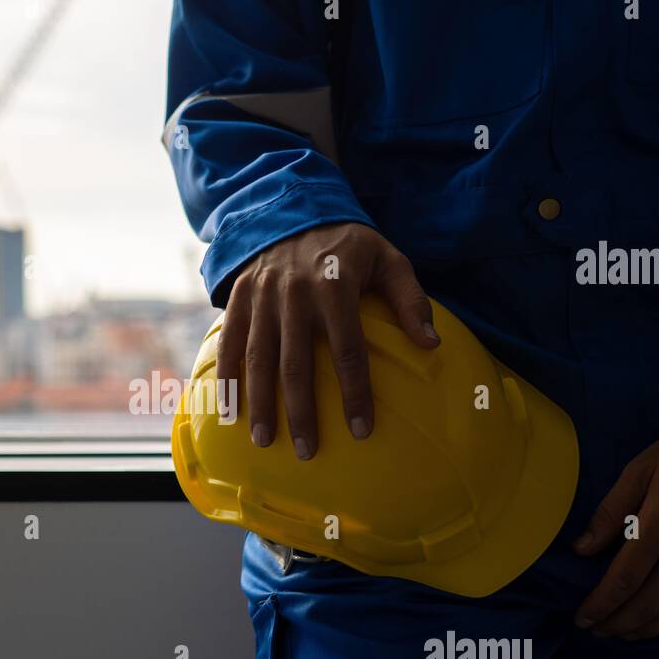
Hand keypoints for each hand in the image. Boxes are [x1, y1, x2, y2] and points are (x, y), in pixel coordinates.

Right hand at [217, 222, 439, 459]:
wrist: (291, 207)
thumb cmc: (347, 243)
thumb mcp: (387, 258)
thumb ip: (410, 299)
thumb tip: (432, 345)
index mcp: (335, 286)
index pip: (348, 350)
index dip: (355, 393)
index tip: (361, 430)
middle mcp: (294, 294)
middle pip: (297, 363)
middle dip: (301, 412)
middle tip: (306, 451)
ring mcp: (262, 297)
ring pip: (259, 358)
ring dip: (261, 402)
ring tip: (263, 441)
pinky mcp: (239, 297)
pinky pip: (229, 341)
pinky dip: (226, 376)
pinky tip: (228, 409)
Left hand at [572, 415, 658, 639]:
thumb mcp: (638, 471)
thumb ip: (609, 513)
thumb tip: (581, 550)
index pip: (624, 580)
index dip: (600, 605)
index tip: (582, 618)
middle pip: (648, 604)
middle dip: (617, 624)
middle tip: (595, 630)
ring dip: (646, 630)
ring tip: (622, 632)